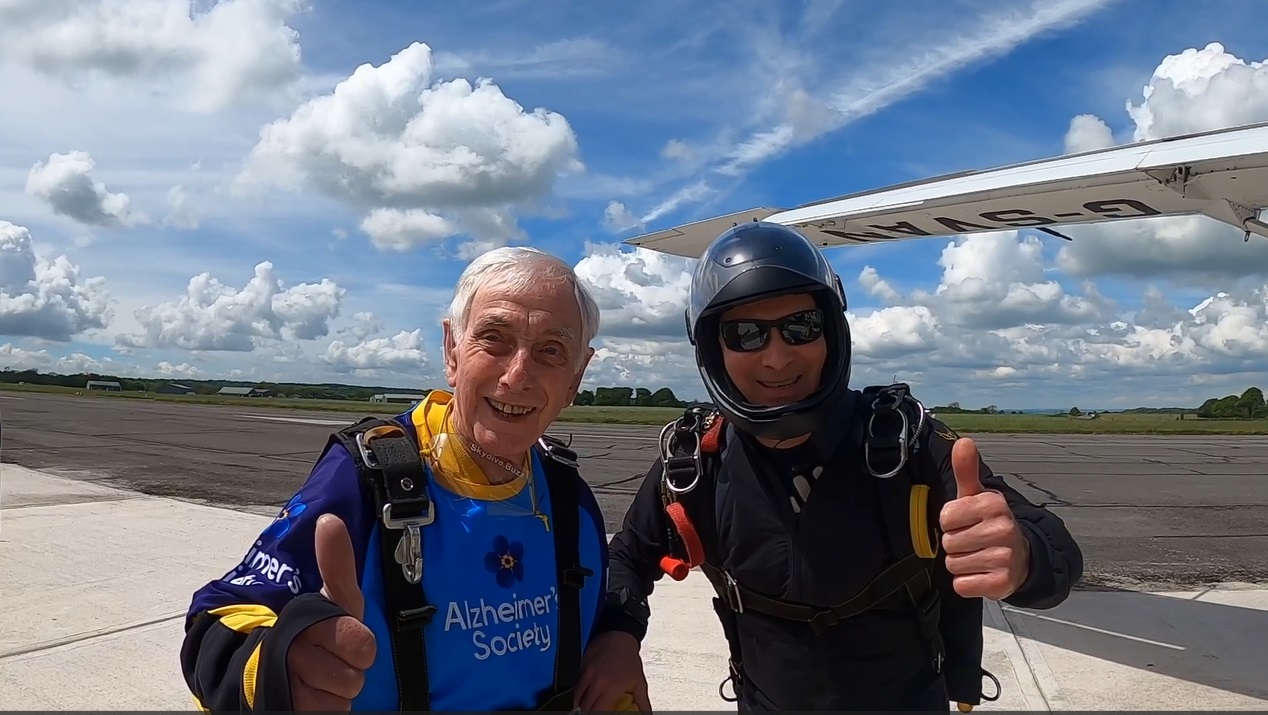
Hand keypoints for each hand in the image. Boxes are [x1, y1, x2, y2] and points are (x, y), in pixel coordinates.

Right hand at [286, 514, 376, 710]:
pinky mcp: (285, 709)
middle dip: (346, 671)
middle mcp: (292, 655)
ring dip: (333, 692)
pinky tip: (309, 693)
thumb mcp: (330, 597)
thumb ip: (336, 564)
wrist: (257, 667)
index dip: (359, 645)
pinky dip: (319, 709)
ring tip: (316, 676)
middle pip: (354, 679)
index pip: (363, 645)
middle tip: (329, 658)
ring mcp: (286, 688)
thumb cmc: (308, 629)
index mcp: (307, 622)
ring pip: (339, 702)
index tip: (343, 637)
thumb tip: (330, 521)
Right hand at [574, 631, 651, 711]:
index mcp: (613, 687)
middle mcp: (599, 681)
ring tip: (586, 707)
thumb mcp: (639, 682)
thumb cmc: (629, 658)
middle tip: (592, 712)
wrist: (620, 636)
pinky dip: (578, 692)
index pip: (599, 711)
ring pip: (578, 697)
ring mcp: (589, 673)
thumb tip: (646, 714)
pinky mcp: (583, 667)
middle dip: (588, 712)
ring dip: (581, 704)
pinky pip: (576, 684)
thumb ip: (643, 702)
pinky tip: (584, 694)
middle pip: (586, 706)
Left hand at [939, 438, 1029, 599]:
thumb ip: (966, 470)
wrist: (1020, 558)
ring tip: (978, 556)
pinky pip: (962, 585)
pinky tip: (982, 573)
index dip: (951, 522)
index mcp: (994, 504)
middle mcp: (1003, 529)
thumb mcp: (976, 496)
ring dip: (961, 563)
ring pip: (953, 564)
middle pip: (948, 542)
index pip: (945, 517)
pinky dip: (967, 582)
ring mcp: (1005, 557)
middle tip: (974, 541)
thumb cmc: (988, 524)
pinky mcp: (1001, 584)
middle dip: (956, 544)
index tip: (968, 522)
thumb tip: (964, 441)